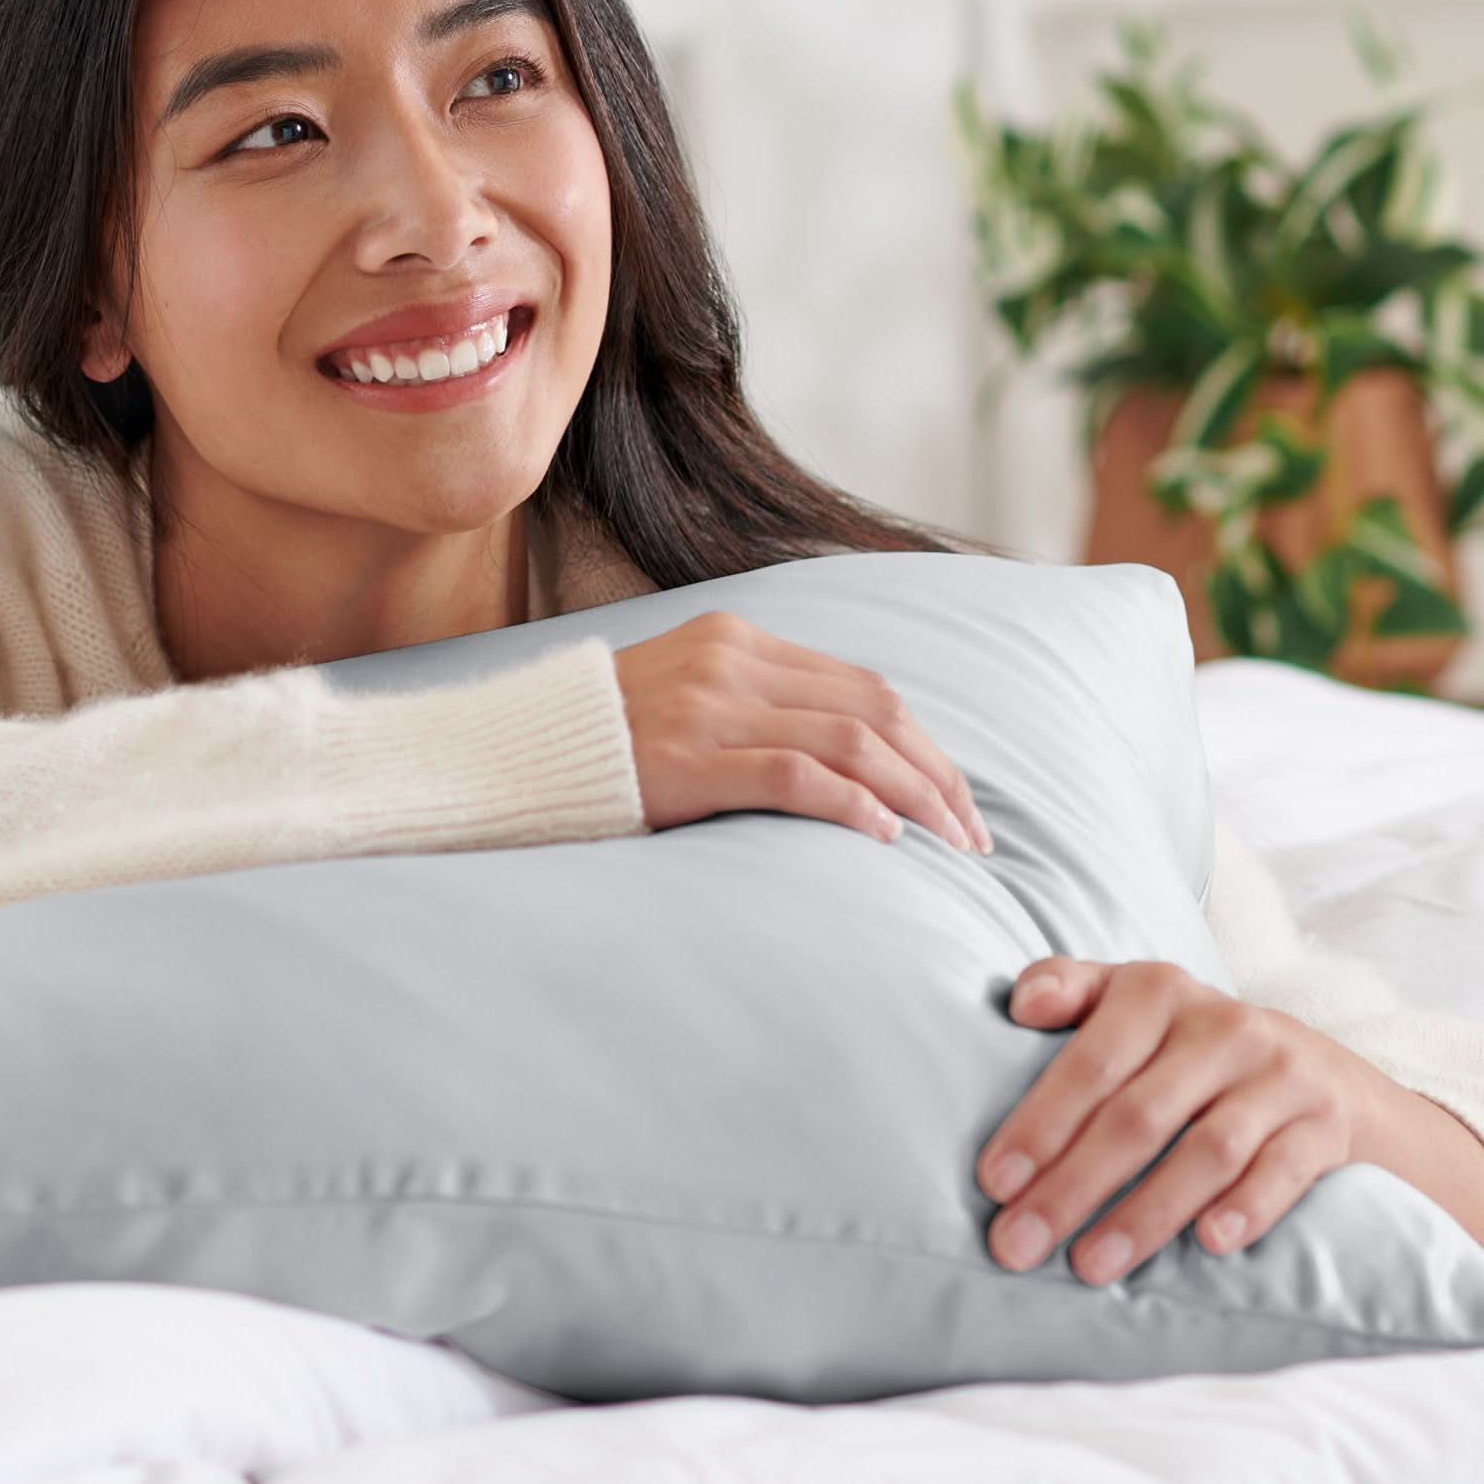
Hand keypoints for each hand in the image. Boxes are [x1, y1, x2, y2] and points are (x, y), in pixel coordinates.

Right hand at [610, 610, 989, 853]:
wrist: (511, 753)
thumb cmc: (602, 743)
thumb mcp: (683, 698)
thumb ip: (753, 707)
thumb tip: (843, 759)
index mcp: (735, 639)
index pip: (863, 686)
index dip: (924, 745)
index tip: (955, 798)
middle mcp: (729, 662)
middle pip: (873, 711)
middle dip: (936, 775)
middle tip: (972, 836)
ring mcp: (707, 707)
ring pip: (849, 741)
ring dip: (914, 796)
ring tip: (947, 844)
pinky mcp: (687, 759)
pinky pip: (794, 776)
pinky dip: (852, 805)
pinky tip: (883, 838)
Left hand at [977, 957, 1382, 1282]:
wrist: (1323, 1069)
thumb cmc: (1189, 1040)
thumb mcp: (1131, 998)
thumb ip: (1070, 988)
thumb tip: (1022, 1004)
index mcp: (1157, 991)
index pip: (1090, 1062)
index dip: (1039, 1123)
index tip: (993, 1183)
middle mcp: (1222, 1027)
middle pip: (1138, 1116)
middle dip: (1071, 1186)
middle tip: (1018, 1245)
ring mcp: (1280, 1077)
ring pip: (1206, 1153)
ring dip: (1144, 1214)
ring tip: (1089, 1265)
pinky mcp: (1325, 1125)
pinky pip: (1284, 1171)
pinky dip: (1246, 1208)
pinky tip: (1208, 1245)